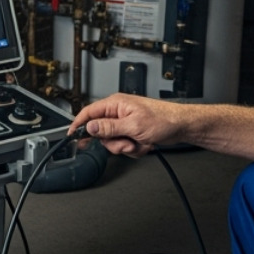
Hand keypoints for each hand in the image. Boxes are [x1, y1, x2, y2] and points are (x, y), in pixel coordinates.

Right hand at [71, 94, 188, 156]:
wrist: (181, 126)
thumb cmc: (163, 119)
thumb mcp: (133, 125)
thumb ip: (109, 128)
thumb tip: (90, 127)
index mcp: (115, 104)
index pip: (89, 113)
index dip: (79, 124)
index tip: (72, 135)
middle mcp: (118, 112)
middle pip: (101, 133)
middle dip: (115, 143)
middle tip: (127, 143)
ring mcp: (125, 123)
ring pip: (113, 142)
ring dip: (127, 147)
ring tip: (140, 142)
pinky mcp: (132, 132)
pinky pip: (124, 145)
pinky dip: (135, 148)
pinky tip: (144, 143)